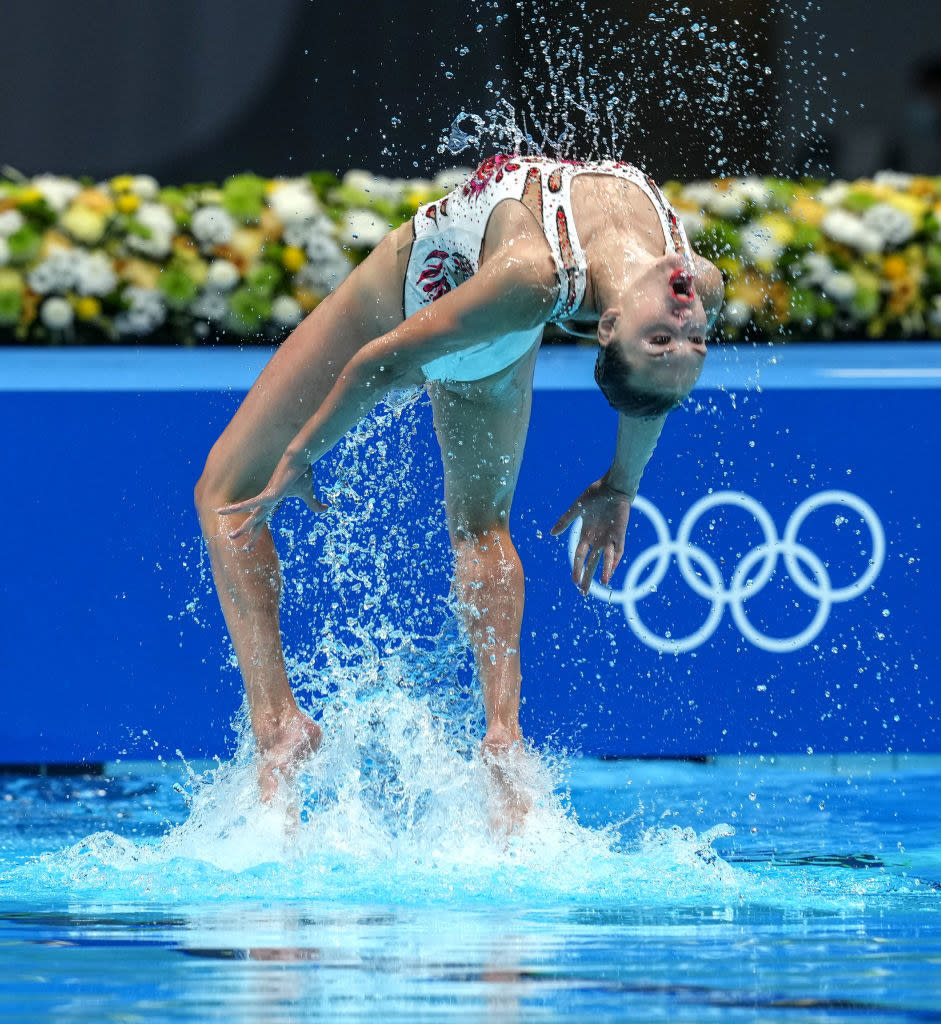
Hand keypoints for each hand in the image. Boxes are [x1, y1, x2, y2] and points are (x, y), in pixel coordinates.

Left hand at [216, 462, 327, 550]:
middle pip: (255, 520)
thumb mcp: (309, 493)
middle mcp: (267, 500)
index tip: (249, 544)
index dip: (256, 532)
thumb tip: (327, 509)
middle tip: (235, 541)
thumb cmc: (302, 473)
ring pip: (252, 515)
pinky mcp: (270, 492)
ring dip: (241, 524)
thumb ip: (314, 504)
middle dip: (246, 532)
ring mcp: (267, 496)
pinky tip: (230, 510)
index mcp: (273, 501)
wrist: (300, 458)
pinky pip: (253, 502)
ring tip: (229, 534)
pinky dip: (242, 507)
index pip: (262, 520)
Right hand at [550, 479, 631, 593]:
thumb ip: (565, 521)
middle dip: (588, 578)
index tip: (574, 581)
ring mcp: (609, 538)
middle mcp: (598, 540)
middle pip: (592, 563)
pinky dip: (616, 559)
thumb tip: (551, 533)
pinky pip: (619, 550)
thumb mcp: (576, 509)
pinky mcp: (620, 534)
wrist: (612, 487)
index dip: (577, 568)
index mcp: (586, 535)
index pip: (580, 557)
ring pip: (607, 559)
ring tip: (603, 582)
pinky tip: (613, 568)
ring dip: (605, 570)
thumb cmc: (594, 496)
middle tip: (584, 593)